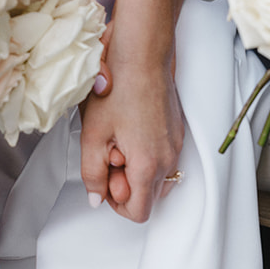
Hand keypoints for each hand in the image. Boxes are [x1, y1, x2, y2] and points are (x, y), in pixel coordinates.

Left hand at [81, 50, 184, 222]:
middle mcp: (168, 159)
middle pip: (149, 196)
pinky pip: (163, 157)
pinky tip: (129, 130)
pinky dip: (146, 153)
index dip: (116, 205)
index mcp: (148, 166)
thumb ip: (92, 173)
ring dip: (136, 169)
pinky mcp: (177, 132)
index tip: (103, 183)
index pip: (139, 212)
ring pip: (157, 177)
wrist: (143, 56)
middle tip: (107, 156)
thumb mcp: (93, 136)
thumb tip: (95, 197)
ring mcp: (176, 145)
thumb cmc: (118, 89)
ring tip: (118, 142)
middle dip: (126, 185)